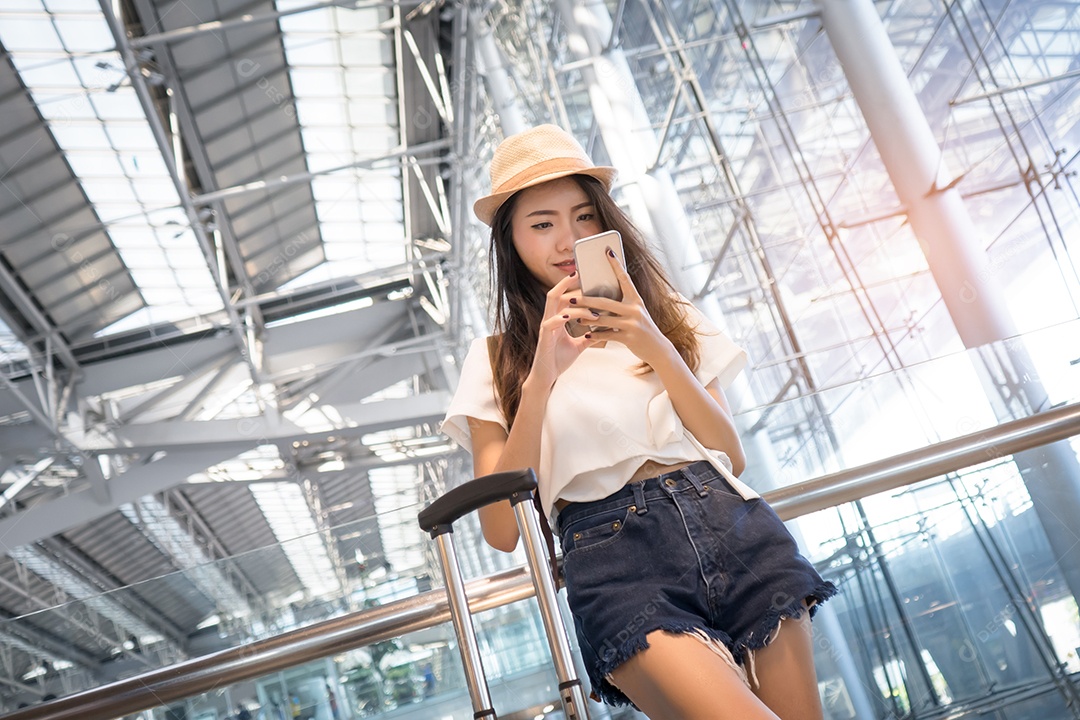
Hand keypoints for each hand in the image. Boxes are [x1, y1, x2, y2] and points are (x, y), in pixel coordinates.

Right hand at [529, 272, 600, 386]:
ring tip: (586, 298)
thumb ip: (589, 337)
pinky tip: (569, 316)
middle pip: (555, 294)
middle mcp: (550, 319)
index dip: (571, 286)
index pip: (563, 297)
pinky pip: (549, 323)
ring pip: (553, 304)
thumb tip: (604, 332)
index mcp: (557, 319)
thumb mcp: (578, 346)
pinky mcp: (544, 338)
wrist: (547, 377)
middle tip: (581, 274)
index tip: (584, 276)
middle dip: (567, 283)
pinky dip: (560, 318)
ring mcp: (546, 327)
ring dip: (570, 301)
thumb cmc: (559, 360)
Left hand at [577, 247, 674, 367]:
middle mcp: (635, 309)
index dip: (616, 265)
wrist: (658, 349)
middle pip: (605, 302)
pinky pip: (607, 335)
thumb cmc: (642, 328)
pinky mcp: (629, 338)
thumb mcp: (636, 312)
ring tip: (576, 318)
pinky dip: (595, 335)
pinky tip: (587, 335)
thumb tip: (602, 295)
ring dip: (587, 319)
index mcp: (636, 299)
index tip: (607, 252)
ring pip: (603, 319)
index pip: (625, 278)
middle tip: (572, 298)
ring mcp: (632, 324)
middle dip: (586, 300)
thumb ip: (623, 303)